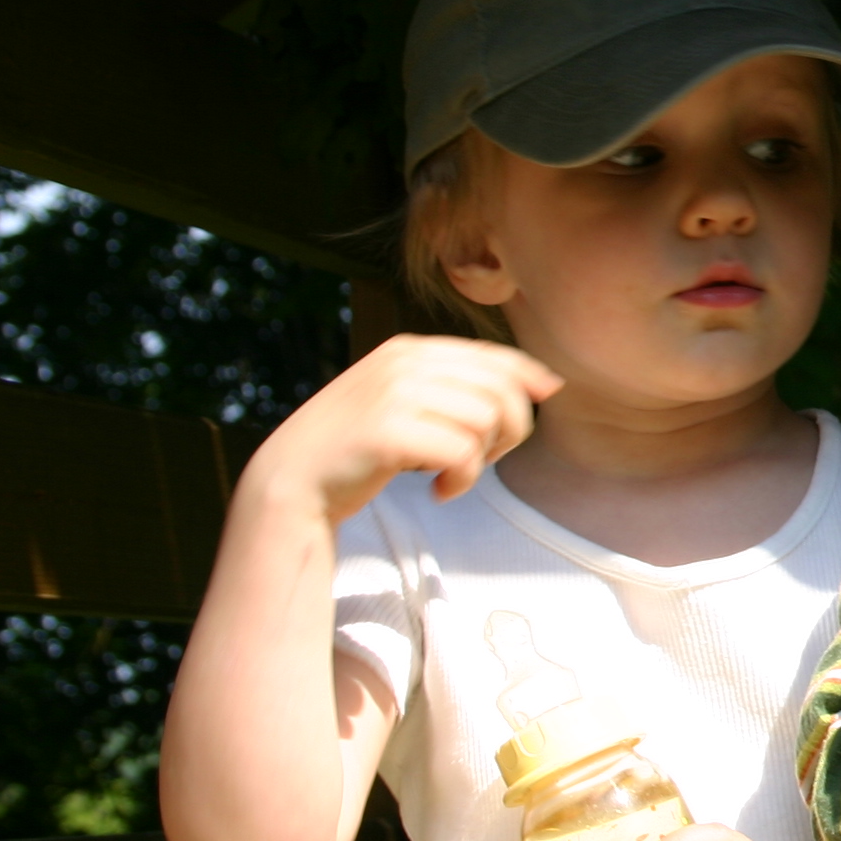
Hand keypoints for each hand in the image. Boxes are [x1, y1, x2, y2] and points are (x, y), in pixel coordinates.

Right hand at [243, 334, 560, 523]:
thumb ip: (463, 387)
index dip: (528, 382)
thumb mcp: (407, 401)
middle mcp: (404, 363)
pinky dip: (461, 481)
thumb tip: (550, 383)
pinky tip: (437, 490)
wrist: (291, 481)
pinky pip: (463, 454)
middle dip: (509, 430)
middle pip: (502, 389)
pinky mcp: (388, 431)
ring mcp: (394, 394)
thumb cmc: (358, 447)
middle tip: (481, 458)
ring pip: (487, 420)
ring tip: (449, 474)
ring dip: (481, 459)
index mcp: (409, 350)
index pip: (494, 357)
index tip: (539, 403)